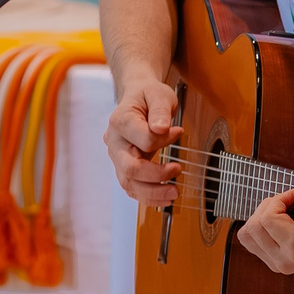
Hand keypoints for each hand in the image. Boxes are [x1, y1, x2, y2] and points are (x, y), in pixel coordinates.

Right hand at [107, 79, 181, 206]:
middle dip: (156, 175)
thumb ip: (160, 110)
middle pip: (130, 168)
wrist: (138, 97)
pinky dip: (148, 197)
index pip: (144, 139)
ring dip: (152, 193)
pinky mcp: (123, 166)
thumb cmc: (148, 96)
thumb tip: (161, 128)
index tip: (178, 132)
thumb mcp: (158, 94)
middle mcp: (114, 141)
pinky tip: (164, 198)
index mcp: (120, 121)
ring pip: (128, 183)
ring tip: (174, 193)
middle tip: (177, 170)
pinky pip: (131, 188)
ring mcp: (117, 156)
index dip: (164, 140)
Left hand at [235, 190, 293, 276]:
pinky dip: (258, 227)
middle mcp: (284, 259)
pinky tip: (275, 223)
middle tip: (286, 202)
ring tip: (279, 213)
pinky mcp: (272, 262)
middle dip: (268, 206)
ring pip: (247, 233)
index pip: (268, 219)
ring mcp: (276, 263)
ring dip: (260, 217)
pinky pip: (250, 241)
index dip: (279, 199)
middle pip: (254, 225)